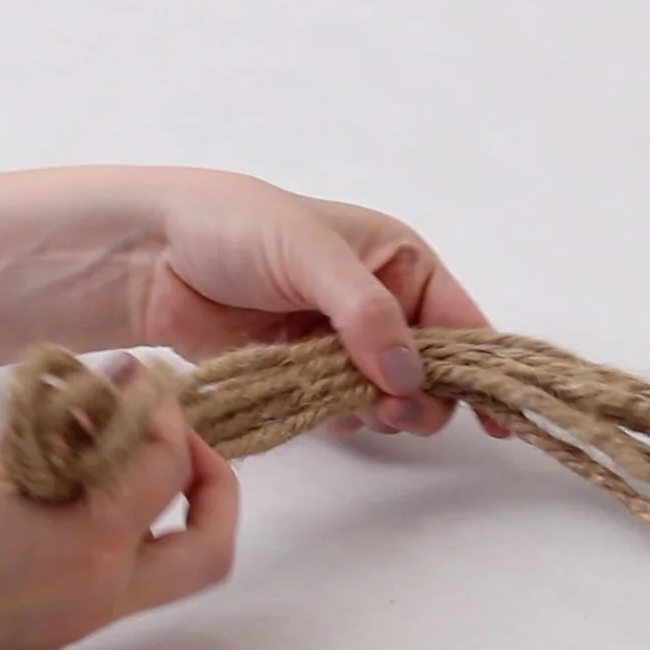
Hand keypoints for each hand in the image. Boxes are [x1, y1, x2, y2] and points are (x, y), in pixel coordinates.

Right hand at [0, 361, 239, 649]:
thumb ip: (61, 433)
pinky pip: (110, 585)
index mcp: (88, 548)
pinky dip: (112, 536)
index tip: (137, 387)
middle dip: (211, 489)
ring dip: (158, 513)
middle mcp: (94, 598)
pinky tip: (66, 492)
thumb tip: (115, 394)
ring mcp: (70, 625)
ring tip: (110, 456)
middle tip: (175, 439)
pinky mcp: (41, 634)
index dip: (165, 418)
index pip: (168, 471)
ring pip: (161, 574)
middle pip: (207, 553)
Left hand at [122, 168, 511, 438]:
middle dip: (422, 398)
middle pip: (434, 376)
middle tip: (391, 406)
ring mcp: (342, 349)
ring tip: (350, 402)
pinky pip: (342, 417)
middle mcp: (381, 308)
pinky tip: (311, 403)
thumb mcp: (311, 255)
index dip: (484, 369)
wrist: (151, 257)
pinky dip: (337, 420)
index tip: (498, 415)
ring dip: (378, 413)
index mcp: (398, 263)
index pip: (462, 323)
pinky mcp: (303, 380)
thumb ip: (365, 314)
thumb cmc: (235, 229)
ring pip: (390, 403)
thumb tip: (410, 377)